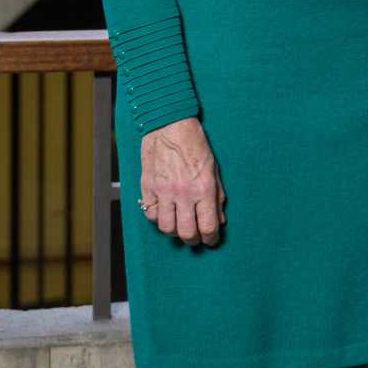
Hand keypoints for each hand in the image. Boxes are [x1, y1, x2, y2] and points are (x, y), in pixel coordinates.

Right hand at [138, 117, 225, 246]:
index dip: (211, 238)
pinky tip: (165, 214)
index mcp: (203, 188)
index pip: (208, 225)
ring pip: (166, 228)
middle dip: (194, 240)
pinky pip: (151, 215)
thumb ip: (217, 196)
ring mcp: (163, 192)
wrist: (169, 127)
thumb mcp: (214, 169)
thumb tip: (219, 218)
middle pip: (186, 232)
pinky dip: (158, 219)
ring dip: (175, 232)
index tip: (211, 240)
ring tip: (181, 228)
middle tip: (197, 239)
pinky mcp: (148, 189)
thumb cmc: (195, 145)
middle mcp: (183, 194)